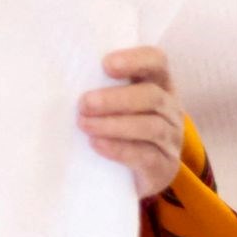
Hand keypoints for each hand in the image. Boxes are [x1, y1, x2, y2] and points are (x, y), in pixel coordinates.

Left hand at [78, 46, 183, 197]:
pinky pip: (146, 156)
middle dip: (115, 98)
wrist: (133, 176)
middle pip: (152, 96)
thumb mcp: (115, 104)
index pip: (156, 61)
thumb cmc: (118, 129)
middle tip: (84, 103)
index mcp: (159, 84)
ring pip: (151, 126)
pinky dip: (119, 149)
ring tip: (84, 124)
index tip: (105, 64)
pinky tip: (96, 144)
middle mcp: (170, 108)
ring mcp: (171, 139)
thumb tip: (65, 77)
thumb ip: (101, 87)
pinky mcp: (164, 167)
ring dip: (114, 124)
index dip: (134, 60)